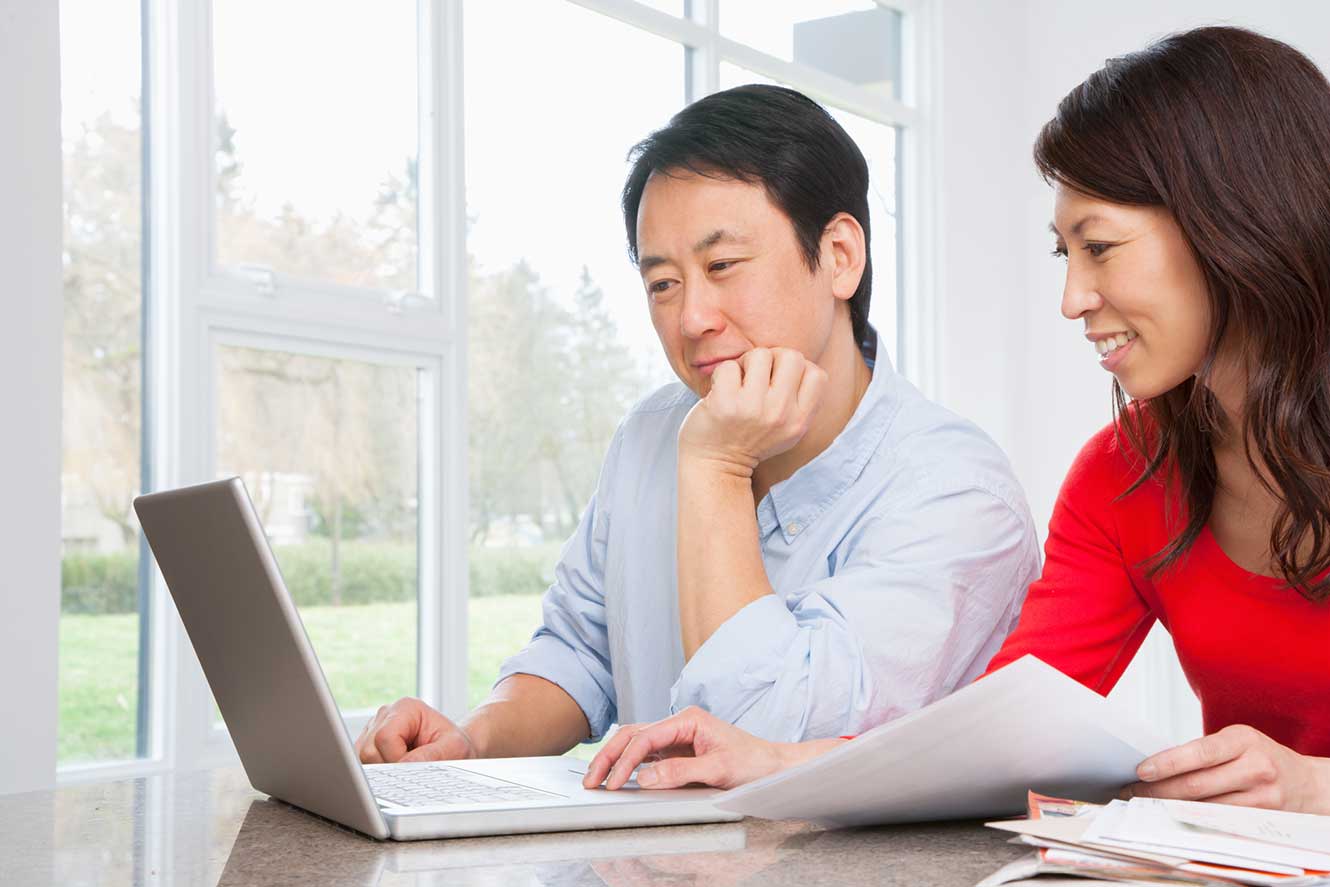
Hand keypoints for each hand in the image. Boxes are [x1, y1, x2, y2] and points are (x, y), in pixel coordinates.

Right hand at [354, 697, 477, 763]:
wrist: (453, 747)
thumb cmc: (454, 745)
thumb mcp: (454, 748)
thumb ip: (431, 756)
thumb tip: (404, 766)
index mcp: (406, 708)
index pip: (385, 738)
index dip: (396, 759)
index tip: (414, 769)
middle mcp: (386, 714)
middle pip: (369, 750)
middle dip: (389, 768)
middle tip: (412, 771)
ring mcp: (373, 728)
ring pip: (362, 759)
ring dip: (383, 771)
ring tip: (406, 768)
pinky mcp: (368, 743)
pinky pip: (362, 764)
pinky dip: (378, 773)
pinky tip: (396, 769)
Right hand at [582, 706, 790, 790]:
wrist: (773, 767)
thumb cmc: (753, 762)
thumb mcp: (718, 769)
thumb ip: (680, 772)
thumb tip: (645, 777)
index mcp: (688, 720)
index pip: (645, 738)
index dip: (625, 761)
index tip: (614, 783)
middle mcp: (679, 724)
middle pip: (633, 735)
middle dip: (609, 756)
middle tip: (592, 780)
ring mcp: (677, 738)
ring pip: (635, 743)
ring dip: (615, 759)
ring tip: (597, 779)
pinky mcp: (678, 752)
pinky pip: (646, 755)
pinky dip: (629, 765)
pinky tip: (618, 777)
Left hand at [678, 347, 827, 475]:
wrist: (715, 467)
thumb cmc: (750, 440)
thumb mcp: (787, 430)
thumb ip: (799, 401)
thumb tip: (801, 361)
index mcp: (800, 421)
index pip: (817, 374)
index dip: (799, 369)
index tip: (780, 381)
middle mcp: (780, 414)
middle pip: (792, 356)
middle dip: (773, 359)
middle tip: (757, 376)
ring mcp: (753, 408)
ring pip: (760, 355)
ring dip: (746, 363)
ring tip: (738, 383)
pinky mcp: (725, 403)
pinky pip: (729, 366)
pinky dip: (721, 374)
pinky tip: (720, 391)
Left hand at [1122, 724, 1329, 812]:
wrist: (1305, 783)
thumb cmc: (1260, 757)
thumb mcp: (1236, 741)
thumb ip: (1203, 752)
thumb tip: (1156, 765)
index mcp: (1243, 739)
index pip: (1199, 752)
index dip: (1167, 763)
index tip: (1141, 771)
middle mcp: (1256, 766)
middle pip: (1198, 784)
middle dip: (1159, 790)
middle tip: (1132, 792)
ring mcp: (1263, 795)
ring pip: (1206, 806)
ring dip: (1171, 807)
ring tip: (1146, 804)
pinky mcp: (1263, 818)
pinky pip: (1219, 820)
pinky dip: (1193, 818)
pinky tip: (1175, 815)